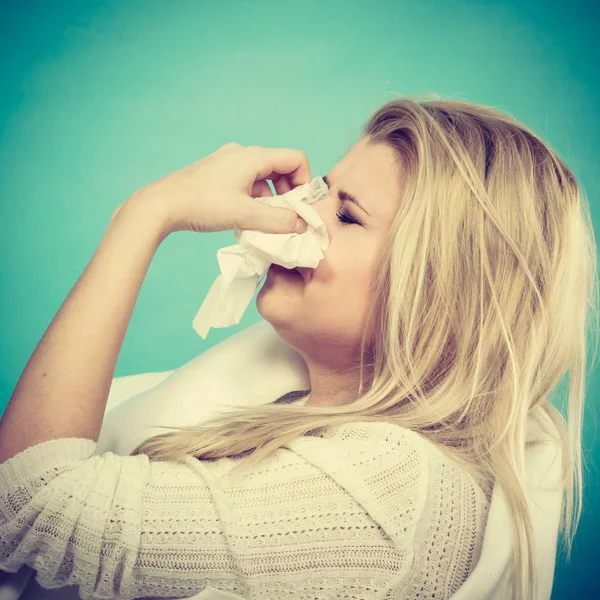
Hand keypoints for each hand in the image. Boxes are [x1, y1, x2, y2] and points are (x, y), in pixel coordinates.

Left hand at [115, 142, 311, 237]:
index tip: (300, 207)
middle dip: (288, 193)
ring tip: (266, 222)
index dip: (304, 182)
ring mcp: (228, 163)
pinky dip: (255, 199)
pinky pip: (247, 183)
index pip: (295, 159)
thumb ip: (278, 221)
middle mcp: (243, 154)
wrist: (162, 205)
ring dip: (271, 198)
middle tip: (286, 218)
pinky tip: (247, 218)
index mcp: (253, 157)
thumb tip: (302, 224)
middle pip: (280, 168)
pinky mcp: (218, 174)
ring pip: (263, 178)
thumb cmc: (203, 205)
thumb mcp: (245, 215)